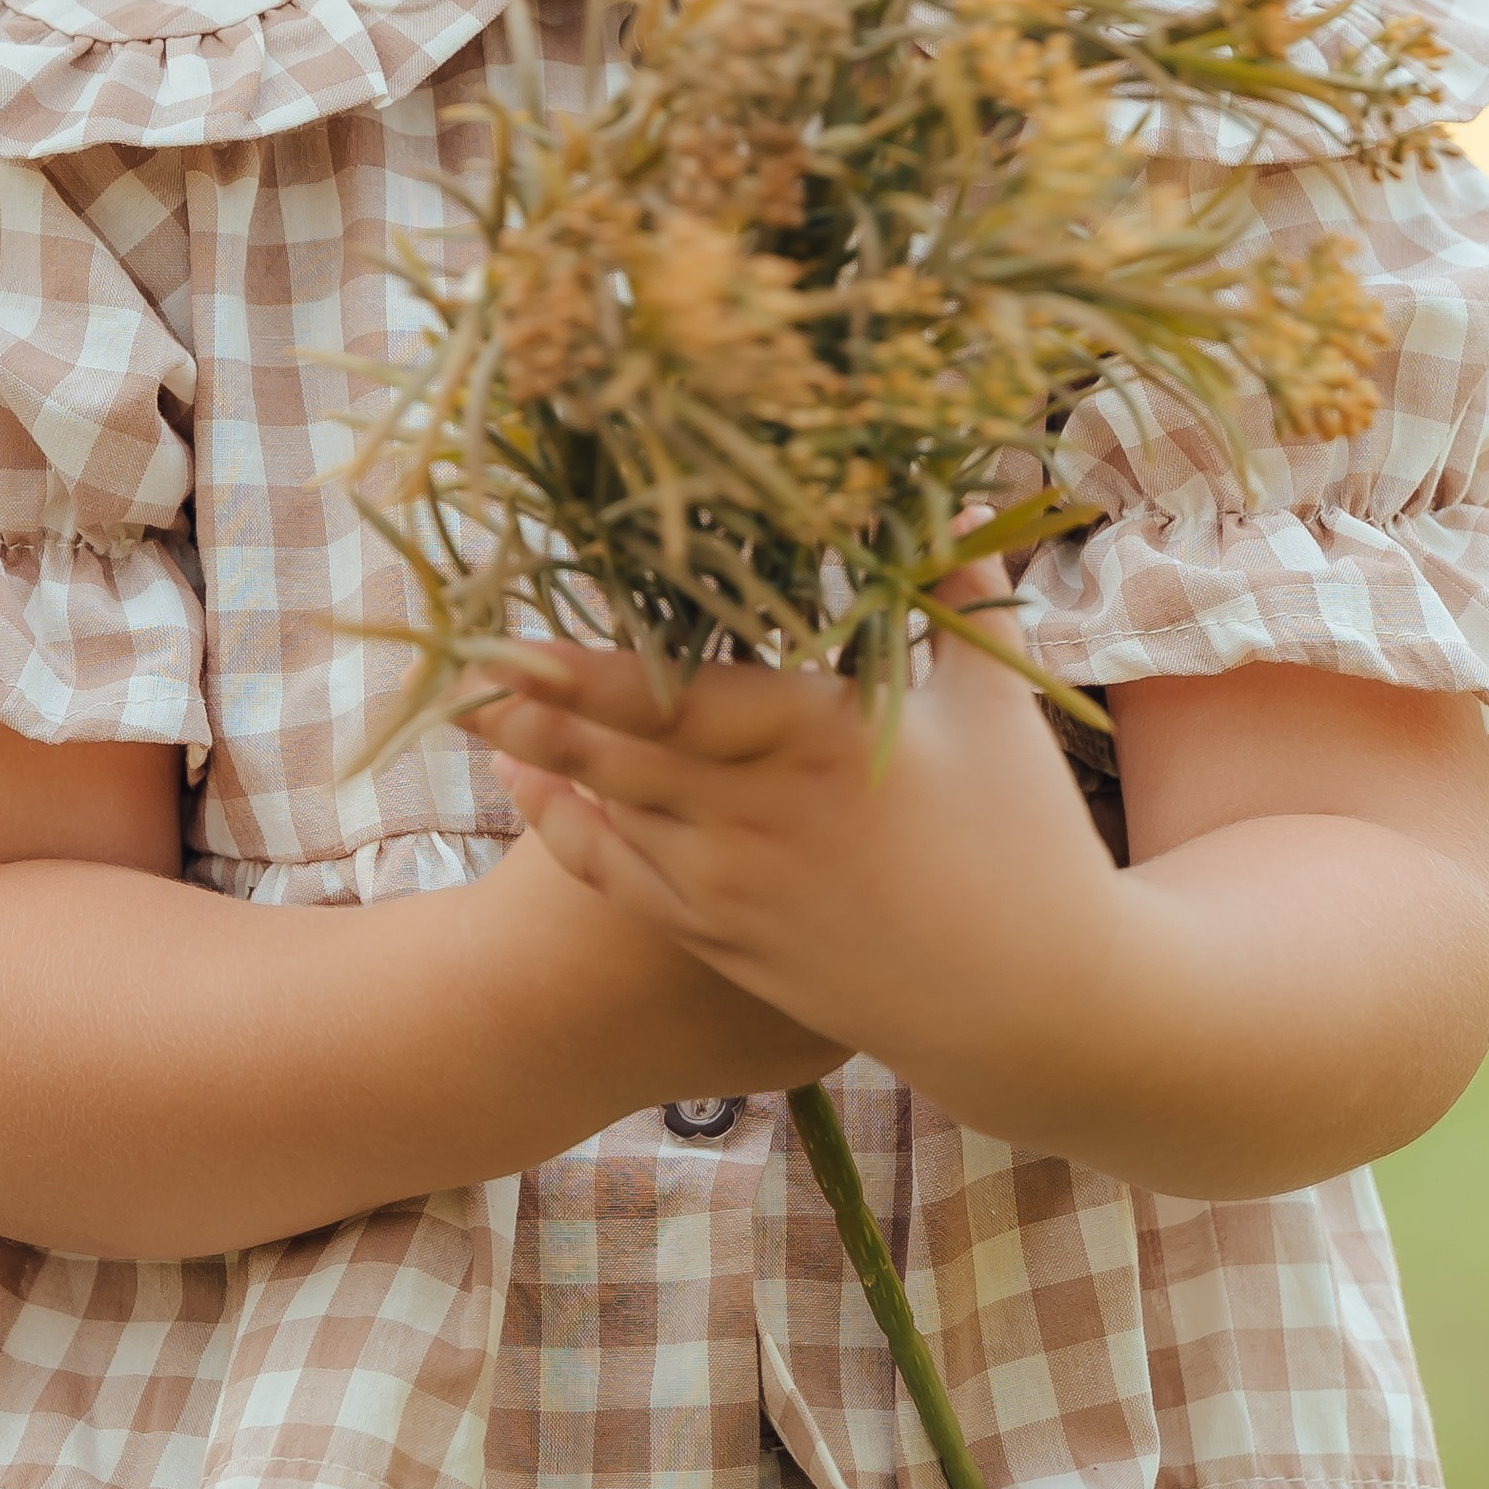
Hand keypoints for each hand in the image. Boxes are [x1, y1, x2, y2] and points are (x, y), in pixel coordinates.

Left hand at [469, 562, 1112, 1089]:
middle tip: (457, 658)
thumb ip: (963, 590)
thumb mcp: (992, 703)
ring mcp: (734, 892)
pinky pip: (622, 880)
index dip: (579, 670)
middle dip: (530, 705)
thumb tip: (972, 482)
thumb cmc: (1022, 837)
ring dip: (540, 760)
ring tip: (479, 706)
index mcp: (818, 742)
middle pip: (612, 755)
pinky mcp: (727, 943)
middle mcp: (757, 820)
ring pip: (606, 815)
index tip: (507, 636)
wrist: (1032, 1006)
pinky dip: (567, 829)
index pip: (670, 699)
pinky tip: (532, 785)